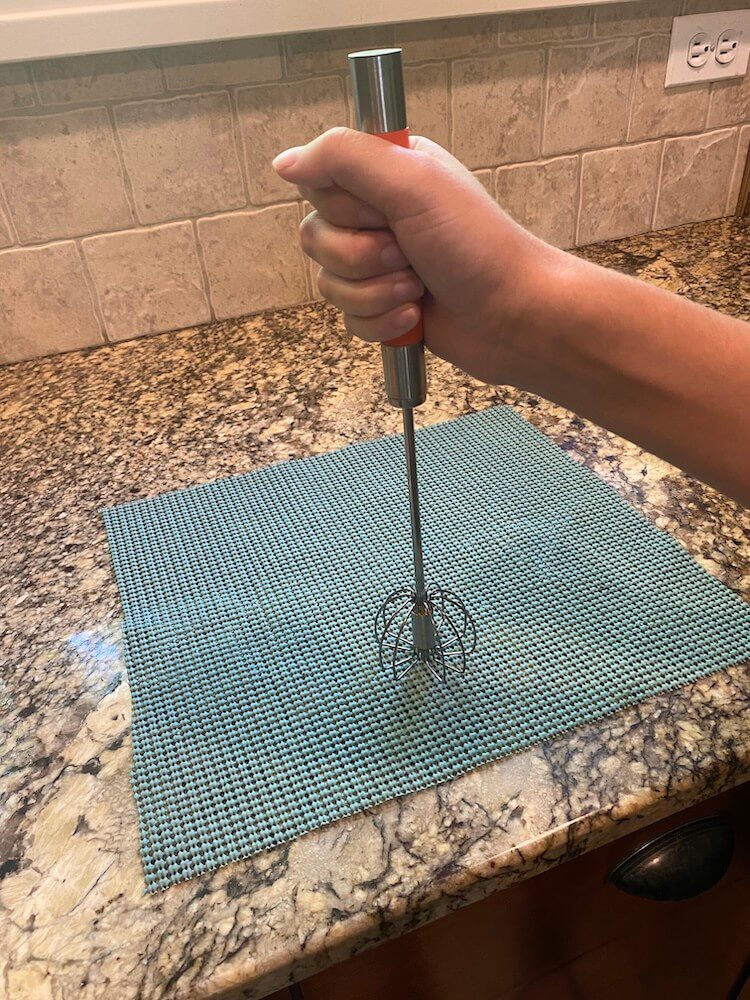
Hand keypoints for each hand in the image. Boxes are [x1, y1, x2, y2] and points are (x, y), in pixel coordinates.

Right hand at [272, 127, 559, 384]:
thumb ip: (343, 158)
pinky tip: (416, 317)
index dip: (344, 208)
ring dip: (373, 293)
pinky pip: (348, 319)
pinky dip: (380, 322)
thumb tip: (284, 162)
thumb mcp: (412, 182)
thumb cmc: (476, 246)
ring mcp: (380, 265)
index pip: (318, 184)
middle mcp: (378, 215)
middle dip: (360, 257)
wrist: (513, 317)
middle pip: (315, 237)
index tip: (384, 212)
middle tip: (407, 254)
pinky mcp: (383, 308)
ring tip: (416, 289)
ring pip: (328, 284)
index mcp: (385, 174)